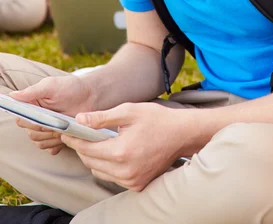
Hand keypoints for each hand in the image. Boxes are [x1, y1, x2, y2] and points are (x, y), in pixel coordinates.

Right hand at [10, 74, 94, 154]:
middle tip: (60, 122)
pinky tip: (66, 136)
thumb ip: (33, 91)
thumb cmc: (70, 87)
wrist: (90, 96)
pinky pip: (49, 148)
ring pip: (39, 143)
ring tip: (65, 127)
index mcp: (31, 106)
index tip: (45, 118)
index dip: (32, 122)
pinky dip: (57, 144)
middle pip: (31, 134)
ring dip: (52, 137)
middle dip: (46, 130)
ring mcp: (45, 130)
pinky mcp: (55, 138)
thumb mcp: (51, 85)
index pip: (21, 120)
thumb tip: (12, 95)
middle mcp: (35, 119)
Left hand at [62, 103, 189, 190]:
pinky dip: (107, 166)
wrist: (181, 134)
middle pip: (90, 162)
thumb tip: (79, 120)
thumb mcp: (128, 111)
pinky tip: (111, 152)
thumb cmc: (156, 119)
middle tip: (78, 134)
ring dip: (93, 158)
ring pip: (99, 171)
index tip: (65, 132)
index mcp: (121, 152)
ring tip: (95, 142)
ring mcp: (132, 181)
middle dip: (82, 148)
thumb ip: (102, 118)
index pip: (87, 148)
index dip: (74, 139)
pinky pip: (112, 177)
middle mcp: (125, 171)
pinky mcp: (137, 185)